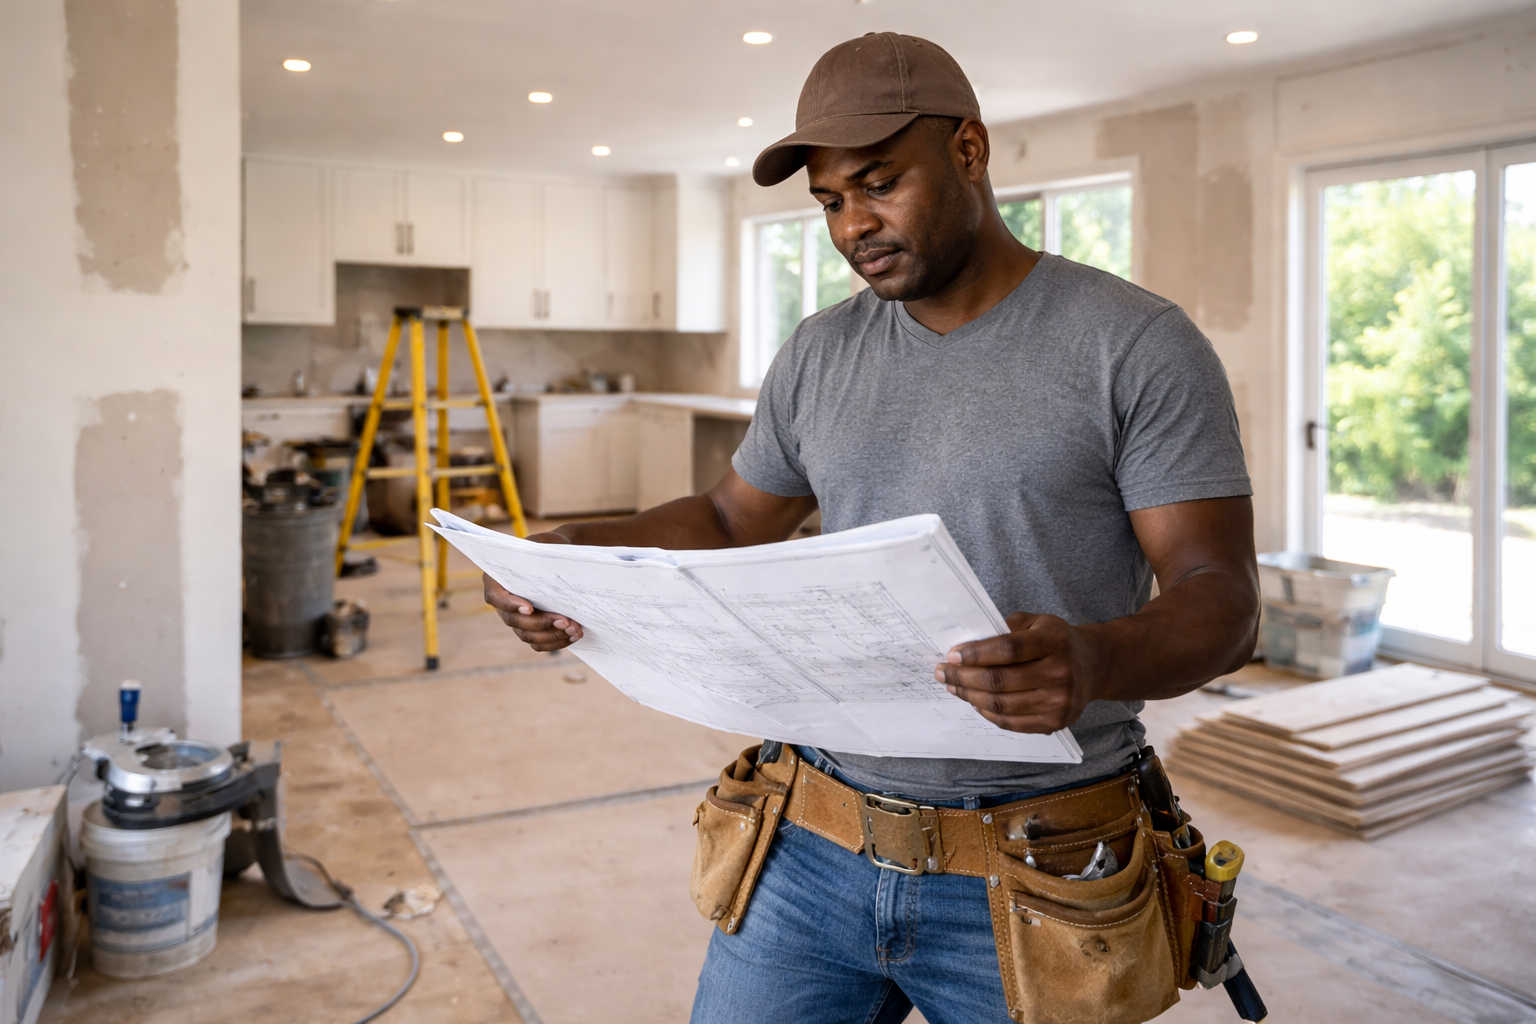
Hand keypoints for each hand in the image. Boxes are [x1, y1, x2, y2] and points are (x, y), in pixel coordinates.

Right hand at [482, 532, 584, 651]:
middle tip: (566, 621)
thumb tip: (547, 561)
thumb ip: (539, 551)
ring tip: (575, 630)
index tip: (529, 608)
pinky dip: (556, 642)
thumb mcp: (542, 544)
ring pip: (528, 636)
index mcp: (496, 580)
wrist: (557, 559)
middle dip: (541, 624)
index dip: (510, 605)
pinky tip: (573, 636)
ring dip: (552, 636)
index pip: (496, 597)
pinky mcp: (530, 629)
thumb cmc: (547, 547)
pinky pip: (538, 643)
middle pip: (515, 621)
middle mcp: (503, 603)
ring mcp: (515, 619)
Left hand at [934, 612, 1101, 733]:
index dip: (976, 653)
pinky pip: (1011, 722)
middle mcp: (1059, 673)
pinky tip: (974, 701)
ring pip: (1001, 705)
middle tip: (943, 672)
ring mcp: (1059, 702)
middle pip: (1000, 681)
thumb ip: (1006, 628)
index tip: (952, 655)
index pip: (1007, 649)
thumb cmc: (1057, 641)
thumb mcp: (1037, 622)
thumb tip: (966, 645)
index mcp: (1054, 641)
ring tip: (953, 687)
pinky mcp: (1055, 722)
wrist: (1093, 666)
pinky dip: (987, 713)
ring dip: (970, 696)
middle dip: (963, 677)